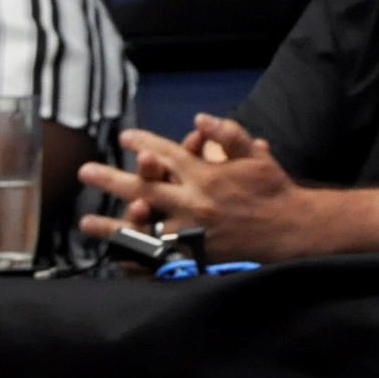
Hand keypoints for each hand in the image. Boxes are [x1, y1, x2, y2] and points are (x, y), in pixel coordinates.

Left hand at [80, 114, 321, 261]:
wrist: (293, 231)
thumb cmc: (272, 190)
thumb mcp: (255, 156)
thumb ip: (229, 134)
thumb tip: (200, 118)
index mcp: (207, 176)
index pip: (167, 154)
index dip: (143, 144)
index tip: (124, 138)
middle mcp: (194, 203)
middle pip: (144, 188)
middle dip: (112, 179)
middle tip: (85, 172)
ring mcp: (192, 232)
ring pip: (144, 228)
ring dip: (113, 225)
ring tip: (86, 223)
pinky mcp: (195, 256)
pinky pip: (159, 259)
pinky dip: (137, 258)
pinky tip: (114, 255)